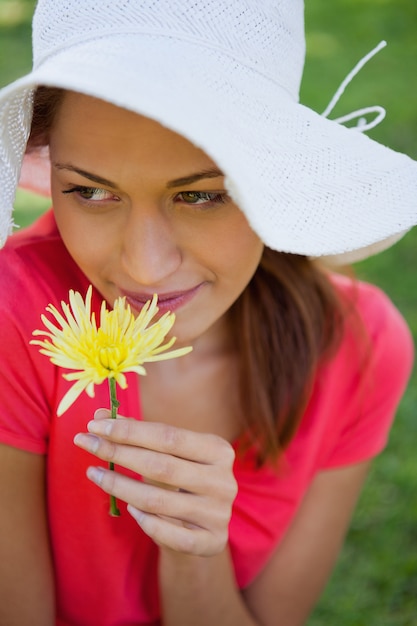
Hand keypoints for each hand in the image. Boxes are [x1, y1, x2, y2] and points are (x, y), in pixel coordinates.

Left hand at [74, 410, 237, 556]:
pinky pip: (165, 532)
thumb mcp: (167, 452)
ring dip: (117, 486)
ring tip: (93, 473)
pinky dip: (142, 520)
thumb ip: (137, 433)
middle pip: (160, 466)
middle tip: (84, 442)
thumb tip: (100, 413)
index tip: (95, 423)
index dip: (130, 430)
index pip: (169, 436)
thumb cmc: (181, 478)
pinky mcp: (210, 542)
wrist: (204, 527)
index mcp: (219, 450)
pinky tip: (127, 507)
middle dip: (117, 452)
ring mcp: (218, 514)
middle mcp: (224, 481)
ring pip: (156, 500)